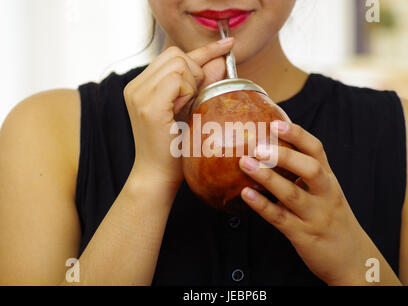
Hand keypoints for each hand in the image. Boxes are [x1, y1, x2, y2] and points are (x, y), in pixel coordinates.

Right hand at [124, 38, 234, 186]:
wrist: (159, 176)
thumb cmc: (175, 148)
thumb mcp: (191, 110)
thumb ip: (203, 84)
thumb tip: (220, 61)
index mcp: (142, 86)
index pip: (173, 55)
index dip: (203, 50)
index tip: (227, 44)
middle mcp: (135, 86)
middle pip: (175, 54)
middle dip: (194, 73)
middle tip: (192, 100)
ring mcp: (138, 94)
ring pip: (178, 64)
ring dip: (191, 85)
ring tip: (185, 109)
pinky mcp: (147, 106)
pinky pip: (178, 79)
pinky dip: (188, 92)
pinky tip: (182, 111)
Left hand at [239, 120, 384, 284]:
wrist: (353, 258)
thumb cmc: (332, 219)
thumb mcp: (326, 193)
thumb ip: (305, 175)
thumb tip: (272, 152)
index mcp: (329, 180)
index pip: (317, 151)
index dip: (297, 135)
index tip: (276, 123)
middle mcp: (326, 195)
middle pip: (310, 169)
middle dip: (285, 155)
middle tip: (258, 145)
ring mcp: (316, 216)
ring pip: (292, 195)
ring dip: (267, 178)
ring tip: (244, 163)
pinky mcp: (303, 235)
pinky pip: (280, 218)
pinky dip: (262, 205)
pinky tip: (246, 194)